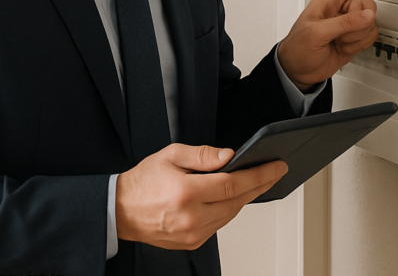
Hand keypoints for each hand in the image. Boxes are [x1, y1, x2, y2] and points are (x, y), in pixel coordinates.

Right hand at [115, 144, 287, 249]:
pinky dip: (229, 210)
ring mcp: (193, 233)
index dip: (259, 174)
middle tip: (274, 172)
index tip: (276, 166)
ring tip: (256, 182)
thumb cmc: (143, 182)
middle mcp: (191, 217)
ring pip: (231, 214)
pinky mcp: (193, 242)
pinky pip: (220, 225)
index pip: (234, 183)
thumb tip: (229, 156)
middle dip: (259, 184)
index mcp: (186, 192)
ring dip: (246, 198)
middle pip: (238, 201)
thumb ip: (202, 155)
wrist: (121, 209)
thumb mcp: (170, 155)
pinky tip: (232, 198)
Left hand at [277, 0, 391, 89]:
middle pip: (367, 5)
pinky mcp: (354, 38)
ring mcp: (348, 24)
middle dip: (357, 23)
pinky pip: (371, 36)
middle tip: (339, 33)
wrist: (299, 70)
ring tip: (338, 41)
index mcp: (328, 0)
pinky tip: (344, 47)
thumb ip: (343, 23)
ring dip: (357, 37)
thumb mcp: (316, 33)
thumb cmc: (298, 48)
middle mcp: (340, 9)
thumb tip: (367, 15)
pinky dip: (359, 44)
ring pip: (371, 23)